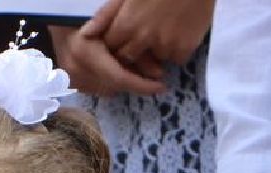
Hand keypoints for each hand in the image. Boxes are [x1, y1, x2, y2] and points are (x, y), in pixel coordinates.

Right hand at [49, 15, 164, 97]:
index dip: (142, 85)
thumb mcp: (115, 22)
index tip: (161, 87)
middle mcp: (74, 68)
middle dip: (134, 82)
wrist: (57, 12)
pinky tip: (114, 65)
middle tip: (151, 74)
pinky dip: (108, 80)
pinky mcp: (68, 78)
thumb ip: (134, 46)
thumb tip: (157, 73)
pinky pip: (95, 87)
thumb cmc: (87, 10)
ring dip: (121, 81)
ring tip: (132, 66)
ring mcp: (69, 75)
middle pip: (114, 86)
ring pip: (105, 90)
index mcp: (84, 51)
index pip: (119, 78)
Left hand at [97, 0, 214, 65]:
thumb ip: (107, 14)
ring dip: (156, 52)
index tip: (122, 36)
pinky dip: (177, 51)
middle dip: (133, 51)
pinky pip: (176, 59)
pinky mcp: (184, 48)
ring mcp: (164, 45)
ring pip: (154, 60)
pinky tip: (181, 32)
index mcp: (126, 24)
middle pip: (130, 58)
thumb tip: (86, 34)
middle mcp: (142, 39)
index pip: (111, 47)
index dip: (116, 43)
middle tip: (144, 34)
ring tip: (165, 28)